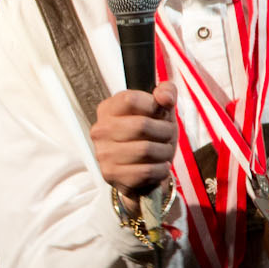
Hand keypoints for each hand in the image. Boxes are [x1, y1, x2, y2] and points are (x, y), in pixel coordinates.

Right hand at [91, 80, 179, 210]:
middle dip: (164, 131)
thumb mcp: (160, 110)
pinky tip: (160, 166)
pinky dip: (160, 170)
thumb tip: (164, 96)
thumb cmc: (151, 135)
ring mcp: (103, 153)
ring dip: (164, 152)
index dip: (153, 106)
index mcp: (108, 109)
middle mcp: (100, 130)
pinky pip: (145, 171)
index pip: (131, 99)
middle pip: (142, 125)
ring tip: (164, 151)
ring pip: (145, 149)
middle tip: (168, 136)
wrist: (141, 170)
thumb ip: (166, 92)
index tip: (160, 113)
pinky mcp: (111, 174)